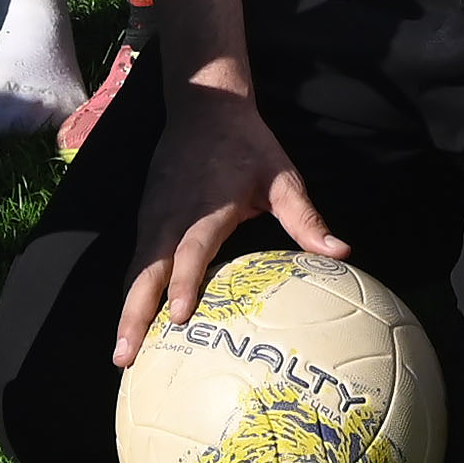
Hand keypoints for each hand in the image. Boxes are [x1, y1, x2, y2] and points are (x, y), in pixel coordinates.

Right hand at [111, 71, 346, 360]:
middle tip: (125, 357)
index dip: (184, 284)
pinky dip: (130, 294)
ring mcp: (153, 218)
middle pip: (147, 272)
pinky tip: (130, 325)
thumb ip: (307, 219)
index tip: (179, 318)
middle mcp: (171, 217)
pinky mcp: (146, 219)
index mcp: (207, 208)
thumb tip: (342, 253)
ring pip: (135, 272)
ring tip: (121, 355)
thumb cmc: (248, 144)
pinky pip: (136, 262)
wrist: (204, 105)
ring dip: (127, 312)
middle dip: (135, 315)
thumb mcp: (282, 177)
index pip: (191, 251)